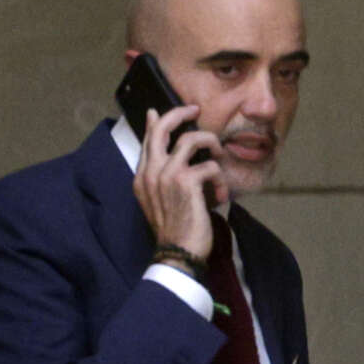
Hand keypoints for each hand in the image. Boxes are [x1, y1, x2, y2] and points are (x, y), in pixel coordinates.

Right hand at [134, 103, 216, 260]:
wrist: (177, 253)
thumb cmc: (175, 229)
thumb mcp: (161, 201)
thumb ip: (164, 178)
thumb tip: (175, 156)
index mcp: (143, 177)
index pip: (148, 140)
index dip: (156, 122)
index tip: (159, 111)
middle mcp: (151, 172)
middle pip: (162, 128)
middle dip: (180, 114)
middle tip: (195, 110)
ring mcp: (166, 175)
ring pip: (192, 139)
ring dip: (212, 145)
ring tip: (218, 159)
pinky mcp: (185, 182)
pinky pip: (210, 165)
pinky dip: (220, 180)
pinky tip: (220, 196)